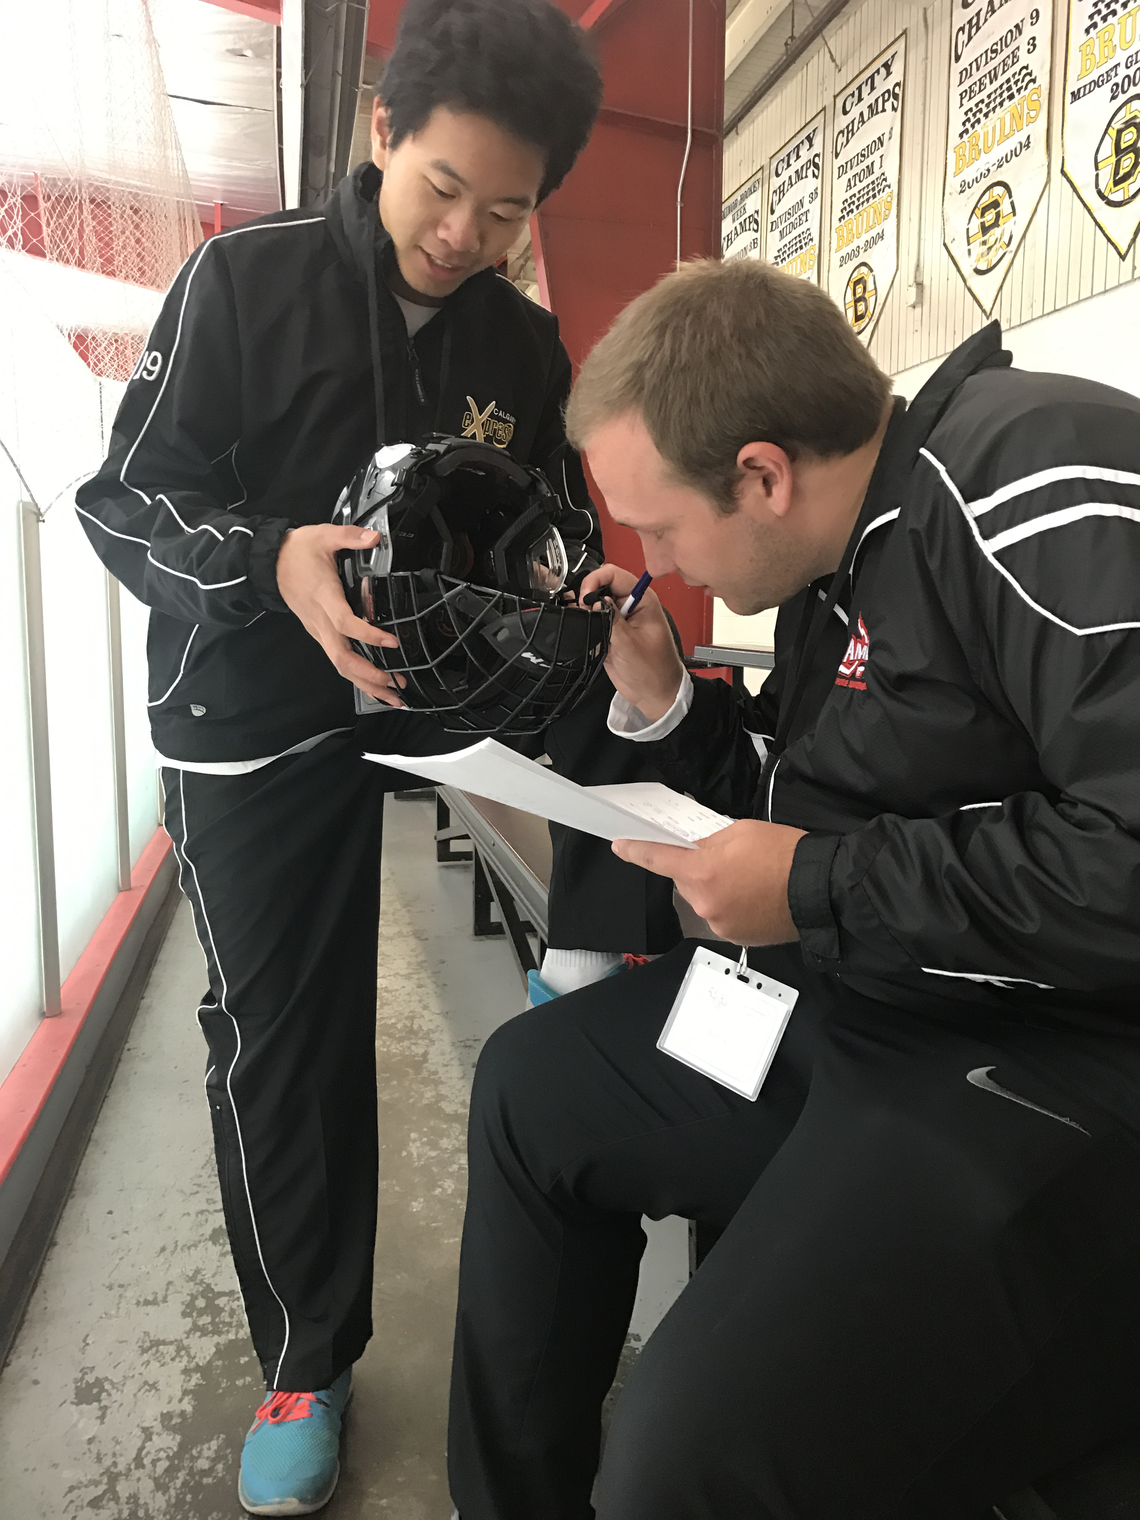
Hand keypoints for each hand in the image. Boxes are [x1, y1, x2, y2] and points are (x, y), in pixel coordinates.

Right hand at [276, 525, 404, 704]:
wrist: (269, 563)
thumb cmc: (296, 552)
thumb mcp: (323, 535)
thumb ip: (349, 536)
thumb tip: (373, 537)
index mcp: (324, 597)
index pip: (345, 622)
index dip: (368, 635)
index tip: (391, 642)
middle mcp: (320, 620)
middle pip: (342, 657)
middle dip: (369, 675)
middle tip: (395, 683)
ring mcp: (318, 630)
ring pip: (340, 665)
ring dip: (365, 682)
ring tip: (391, 694)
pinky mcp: (320, 633)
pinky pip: (338, 659)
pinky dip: (357, 676)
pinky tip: (374, 684)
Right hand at [579, 563, 685, 722]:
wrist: (654, 695)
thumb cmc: (653, 672)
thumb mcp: (629, 644)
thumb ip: (610, 619)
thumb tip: (594, 601)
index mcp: (643, 601)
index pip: (614, 574)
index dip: (595, 580)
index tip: (585, 597)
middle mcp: (631, 606)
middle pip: (601, 585)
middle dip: (587, 596)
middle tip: (582, 612)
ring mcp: (620, 619)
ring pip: (595, 603)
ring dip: (586, 611)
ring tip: (584, 624)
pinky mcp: (611, 632)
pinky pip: (593, 620)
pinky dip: (586, 625)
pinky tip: (587, 635)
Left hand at [613, 819, 805, 943]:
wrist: (819, 889)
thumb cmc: (784, 854)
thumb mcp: (741, 832)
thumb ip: (709, 842)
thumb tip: (695, 849)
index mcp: (702, 871)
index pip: (658, 859)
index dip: (636, 851)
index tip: (620, 846)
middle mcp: (704, 903)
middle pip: (686, 881)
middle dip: (699, 869)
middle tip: (728, 860)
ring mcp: (720, 924)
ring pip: (704, 900)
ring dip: (716, 889)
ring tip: (749, 880)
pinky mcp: (736, 937)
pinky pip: (722, 916)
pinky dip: (731, 906)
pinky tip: (754, 897)